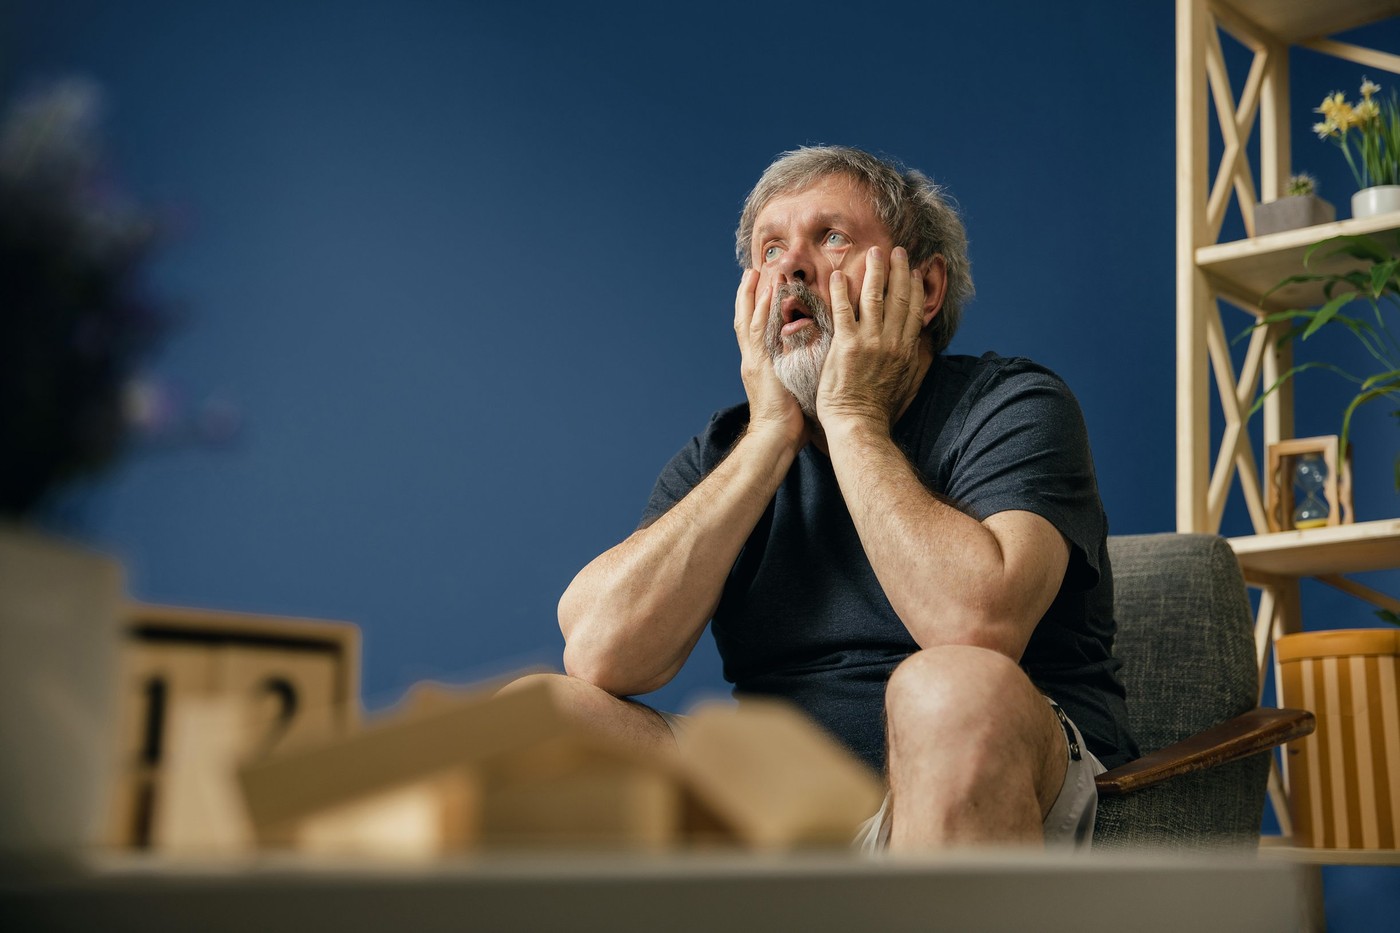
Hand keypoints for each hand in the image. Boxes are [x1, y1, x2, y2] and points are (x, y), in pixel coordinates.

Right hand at [734, 269, 806, 447]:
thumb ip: (799, 373)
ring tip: (757, 272)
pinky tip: (767, 291)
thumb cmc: (789, 424)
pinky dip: (762, 309)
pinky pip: (759, 330)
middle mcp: (753, 359)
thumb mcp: (794, 391)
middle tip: (753, 271)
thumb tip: (817, 363)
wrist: (775, 439)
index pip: (756, 331)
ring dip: (753, 294)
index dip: (756, 309)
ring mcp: (754, 361)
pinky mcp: (759, 364)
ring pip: (749, 319)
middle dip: (748, 295)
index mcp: (761, 366)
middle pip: (746, 320)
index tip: (761, 288)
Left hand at [815, 246, 926, 433]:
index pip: (914, 310)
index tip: (914, 271)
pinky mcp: (847, 346)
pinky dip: (842, 291)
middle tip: (898, 251)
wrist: (858, 423)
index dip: (915, 287)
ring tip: (873, 253)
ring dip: (875, 272)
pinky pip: (844, 310)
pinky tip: (839, 275)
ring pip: (874, 298)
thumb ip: (915, 360)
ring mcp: (870, 342)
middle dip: (899, 271)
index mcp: (906, 349)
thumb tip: (923, 344)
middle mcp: (891, 342)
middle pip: (899, 297)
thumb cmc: (879, 408)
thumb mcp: (908, 382)